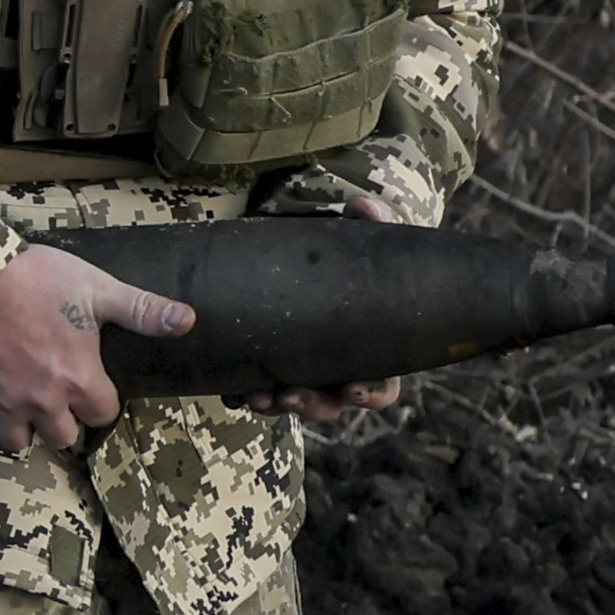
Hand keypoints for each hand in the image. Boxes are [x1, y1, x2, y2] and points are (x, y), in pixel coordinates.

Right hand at [0, 243, 194, 453]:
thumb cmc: (36, 280)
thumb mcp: (96, 289)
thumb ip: (142, 311)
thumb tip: (188, 321)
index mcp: (79, 380)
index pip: (103, 414)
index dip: (100, 400)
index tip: (92, 384)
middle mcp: (45, 402)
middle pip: (65, 437)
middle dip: (67, 421)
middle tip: (61, 396)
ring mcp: (6, 405)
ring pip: (23, 440)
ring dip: (30, 427)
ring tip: (30, 403)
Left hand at [253, 192, 406, 418]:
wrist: (310, 255)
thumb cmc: (347, 255)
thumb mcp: (361, 237)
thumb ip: (370, 221)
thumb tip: (368, 209)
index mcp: (371, 350)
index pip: (381, 388)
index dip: (370, 393)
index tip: (351, 388)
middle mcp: (338, 370)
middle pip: (331, 405)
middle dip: (311, 405)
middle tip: (289, 396)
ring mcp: (303, 372)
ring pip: (293, 403)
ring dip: (276, 404)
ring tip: (256, 396)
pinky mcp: (270, 366)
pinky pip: (259, 392)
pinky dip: (246, 394)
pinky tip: (233, 390)